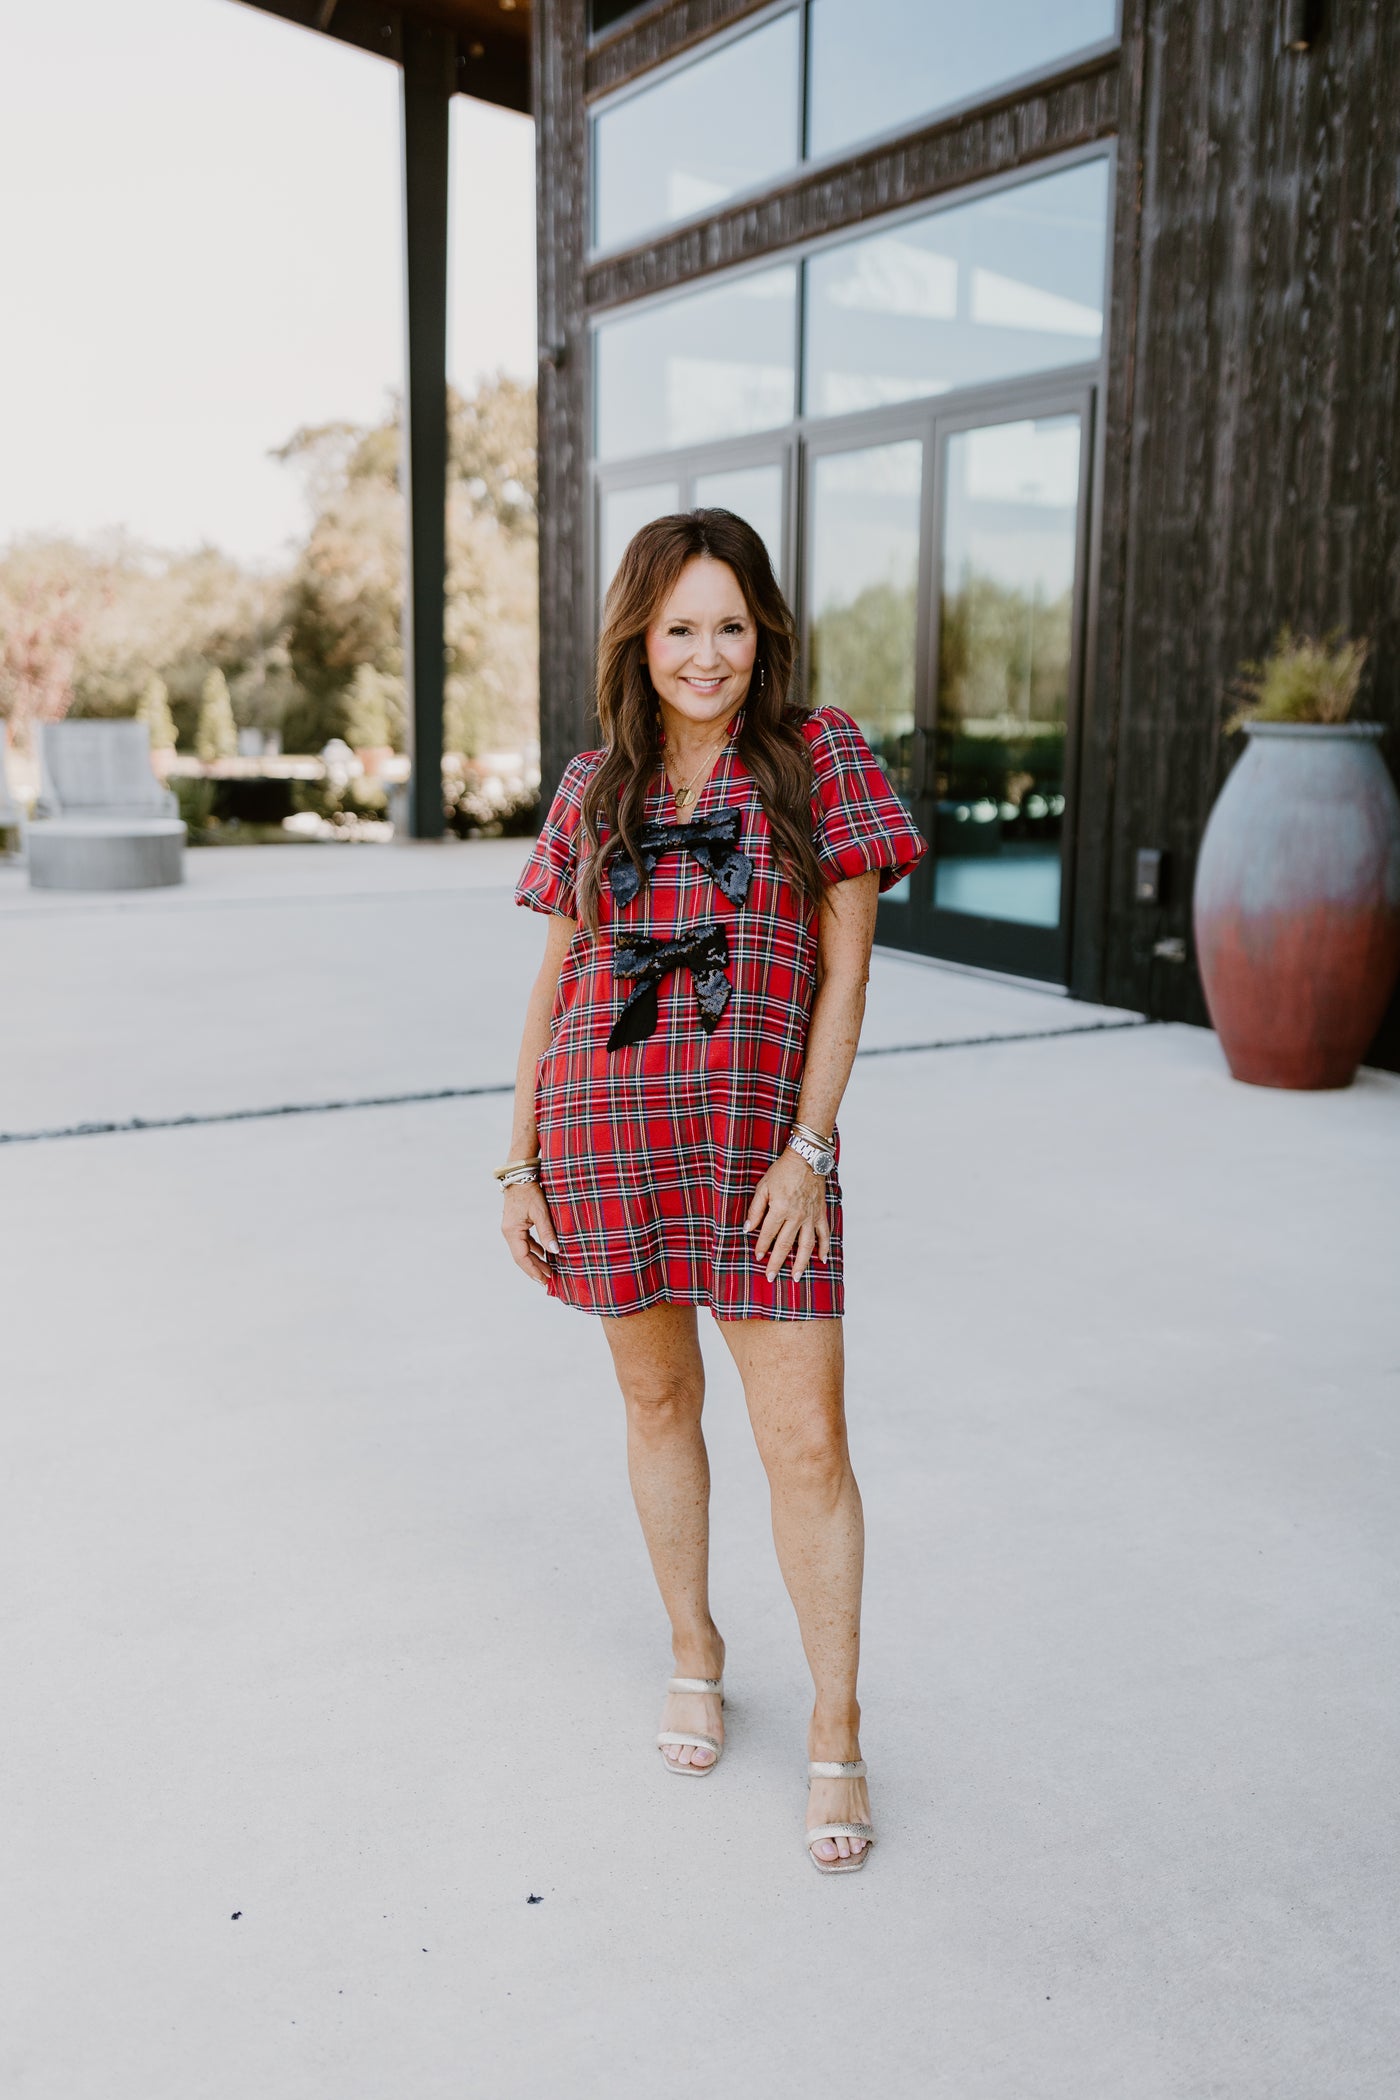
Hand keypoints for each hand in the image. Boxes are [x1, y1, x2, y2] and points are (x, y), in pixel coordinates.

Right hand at [501, 1179, 559, 1287]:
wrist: (520, 1175)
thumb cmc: (530, 1191)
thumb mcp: (541, 1212)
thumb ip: (547, 1232)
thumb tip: (555, 1251)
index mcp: (512, 1231)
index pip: (522, 1258)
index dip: (533, 1271)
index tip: (545, 1281)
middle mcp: (509, 1232)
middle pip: (522, 1257)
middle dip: (535, 1269)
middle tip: (549, 1281)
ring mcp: (512, 1228)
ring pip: (523, 1250)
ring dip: (535, 1261)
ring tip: (548, 1271)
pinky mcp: (516, 1224)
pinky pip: (525, 1242)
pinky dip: (535, 1250)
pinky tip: (544, 1254)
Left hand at [744, 1147, 830, 1282]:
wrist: (807, 1159)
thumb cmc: (782, 1172)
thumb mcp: (763, 1187)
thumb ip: (755, 1209)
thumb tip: (748, 1229)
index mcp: (780, 1208)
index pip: (768, 1234)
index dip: (761, 1247)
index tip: (757, 1257)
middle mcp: (796, 1216)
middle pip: (785, 1245)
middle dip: (777, 1262)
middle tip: (771, 1277)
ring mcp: (810, 1216)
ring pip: (806, 1245)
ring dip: (801, 1263)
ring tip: (796, 1277)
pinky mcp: (821, 1214)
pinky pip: (824, 1234)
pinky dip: (824, 1248)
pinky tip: (822, 1260)